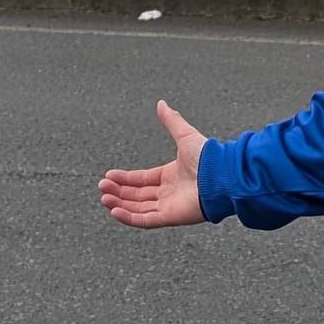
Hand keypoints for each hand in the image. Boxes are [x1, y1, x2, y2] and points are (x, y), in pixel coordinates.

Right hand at [98, 101, 206, 228]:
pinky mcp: (170, 217)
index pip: (143, 179)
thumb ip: (172, 121)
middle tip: (102, 187)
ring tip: (104, 198)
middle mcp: (169, 192)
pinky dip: (129, 217)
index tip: (109, 175)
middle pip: (138, 195)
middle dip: (118, 191)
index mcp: (171, 175)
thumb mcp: (184, 135)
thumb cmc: (208, 157)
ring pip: (138, 208)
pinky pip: (146, 220)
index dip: (125, 178)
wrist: (221, 175)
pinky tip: (115, 211)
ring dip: (120, 204)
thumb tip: (161, 103)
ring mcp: (169, 206)